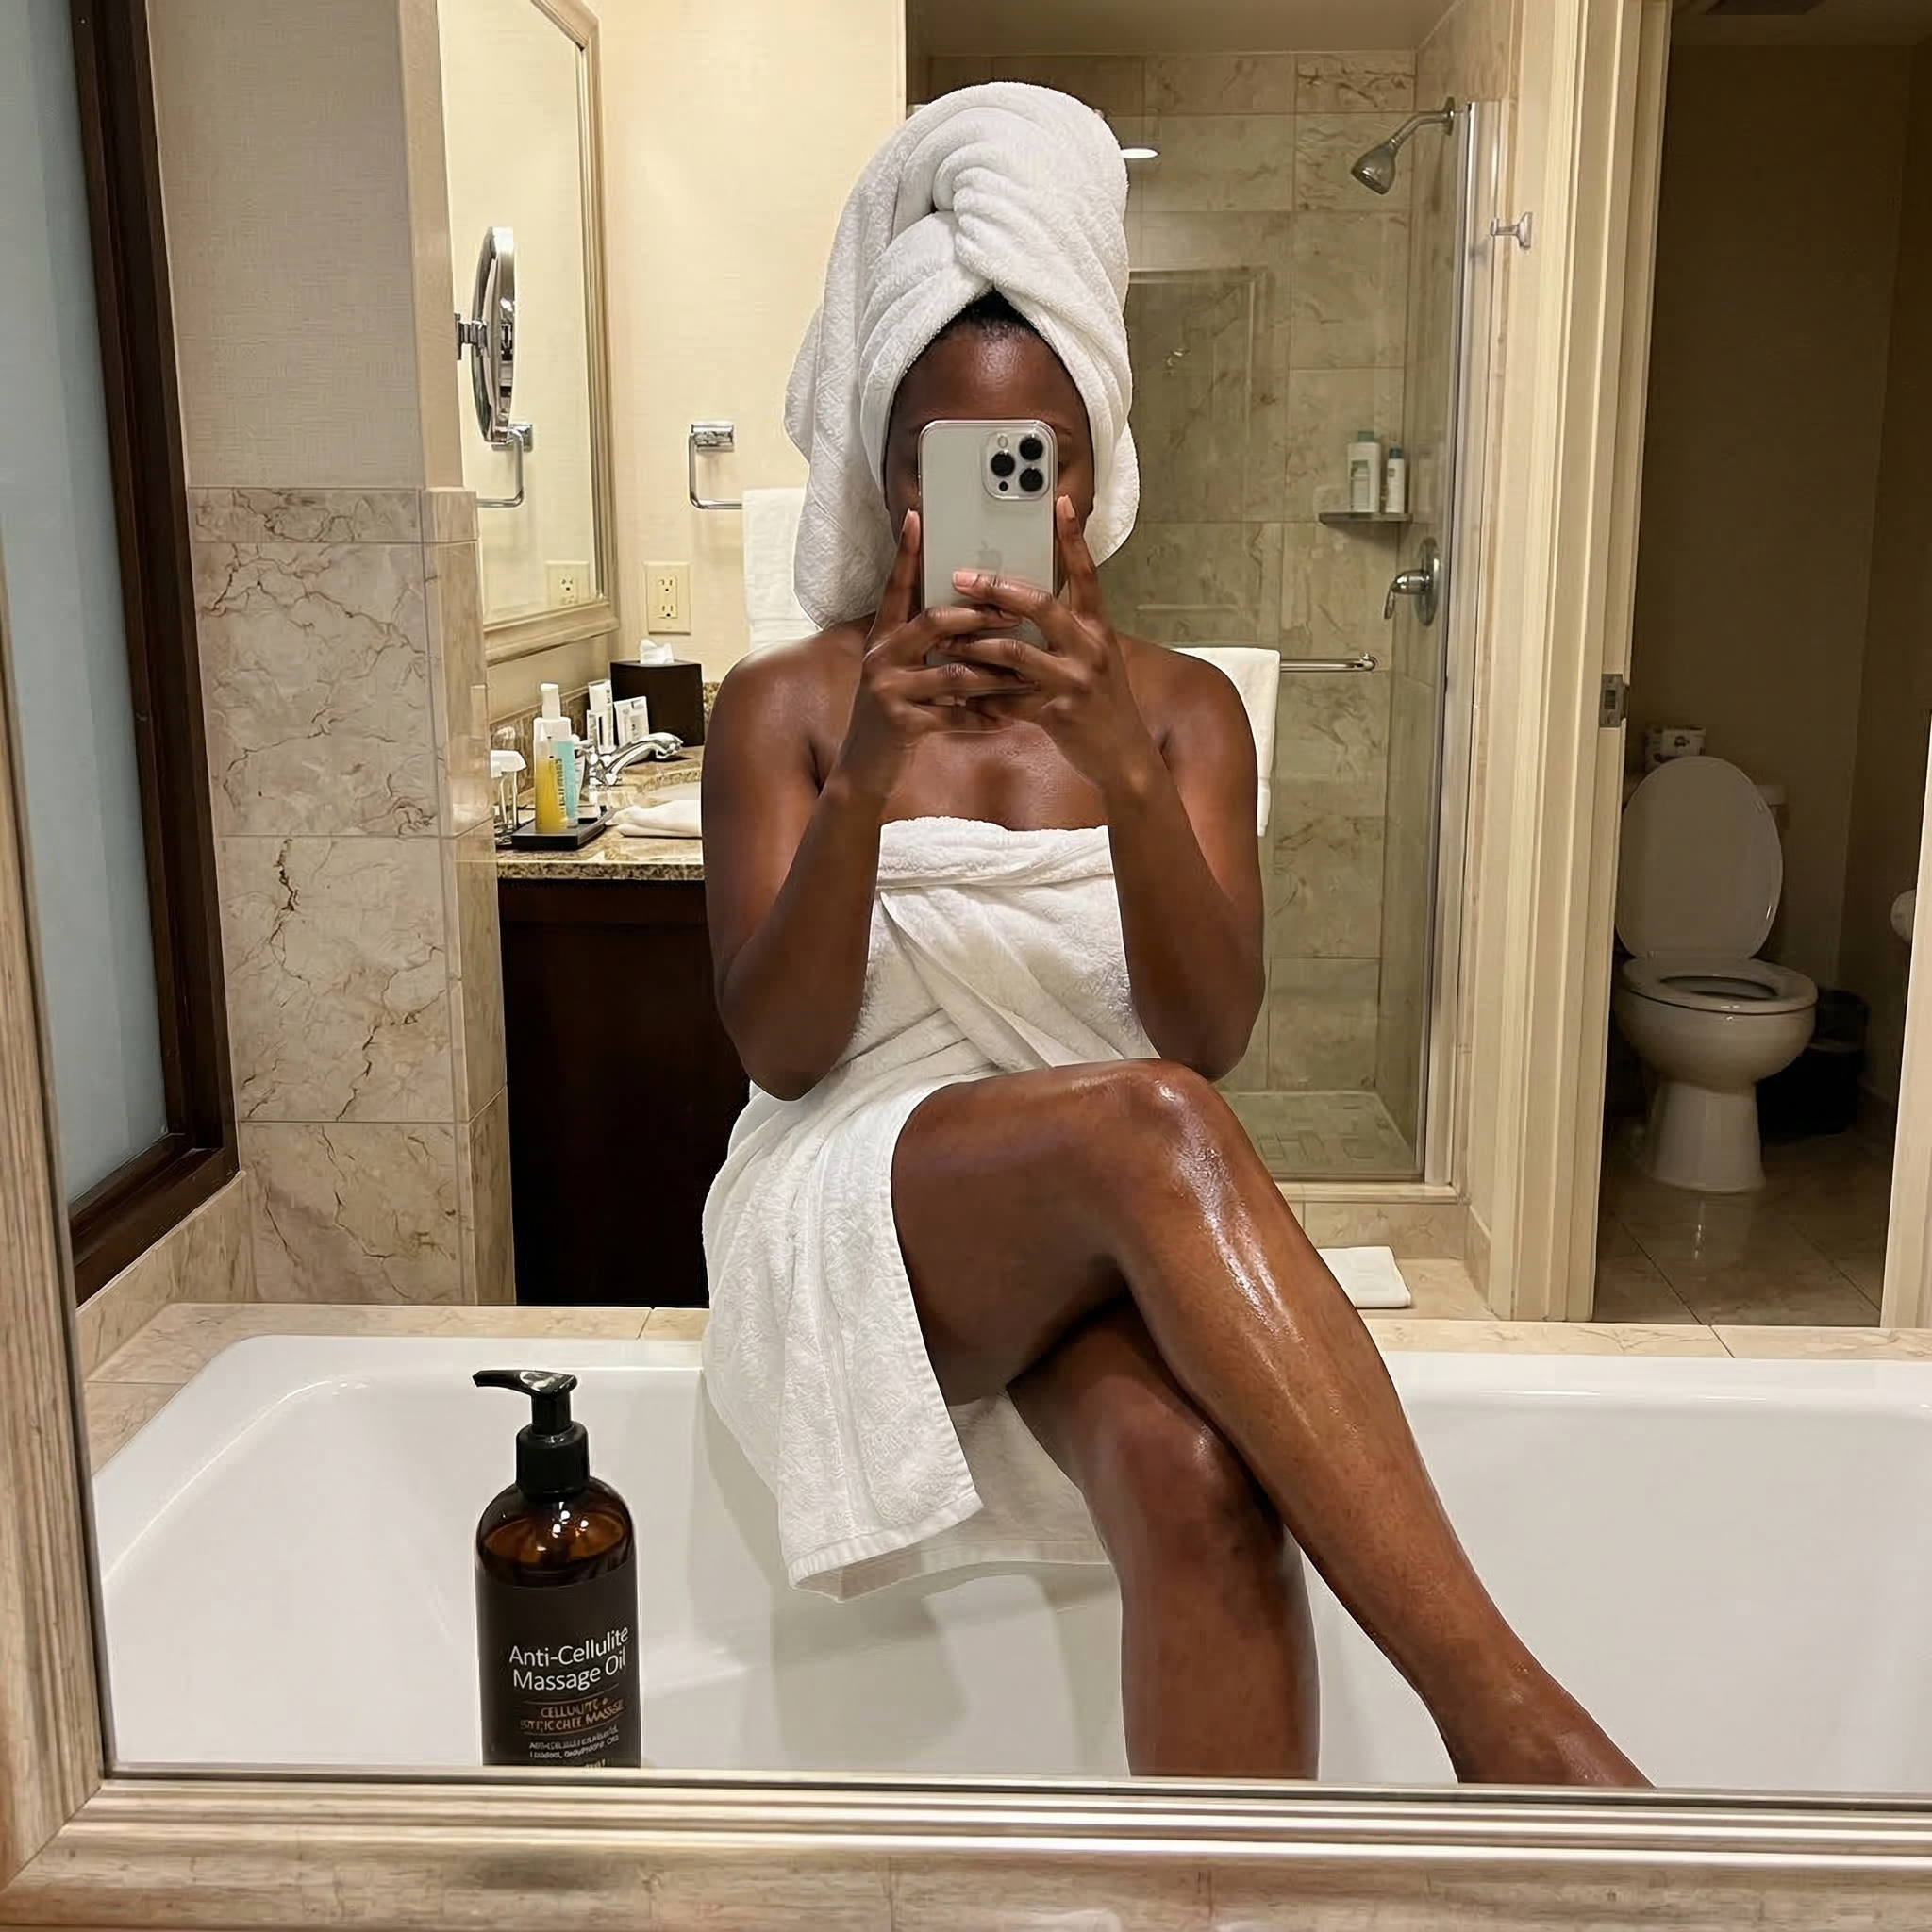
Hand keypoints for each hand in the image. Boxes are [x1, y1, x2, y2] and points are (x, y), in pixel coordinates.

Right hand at [833, 510, 1026, 803]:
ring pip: (952, 672)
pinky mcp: (899, 722)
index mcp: (883, 638)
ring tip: (1027, 673)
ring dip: (994, 674)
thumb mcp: (902, 674)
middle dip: (978, 616)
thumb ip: (925, 647)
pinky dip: (984, 717)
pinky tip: (1008, 718)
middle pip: (933, 622)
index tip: (919, 518)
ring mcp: (887, 689)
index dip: (906, 554)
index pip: (896, 588)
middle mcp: (880, 657)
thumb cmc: (894, 716)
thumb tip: (969, 620)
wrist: (863, 770)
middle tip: (1015, 612)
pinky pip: (953, 715)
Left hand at [943, 497, 1160, 796]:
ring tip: (947, 639)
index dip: (1073, 539)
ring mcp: (1074, 682)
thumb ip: (1069, 632)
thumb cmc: (1105, 706)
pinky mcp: (1058, 715)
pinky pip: (1010, 701)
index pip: (1086, 575)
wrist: (1125, 758)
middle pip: (1040, 606)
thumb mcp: (1097, 660)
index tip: (1061, 503)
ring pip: (1015, 654)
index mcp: (1098, 630)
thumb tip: (1028, 606)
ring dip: (976, 645)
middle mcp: (1090, 649)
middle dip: (997, 589)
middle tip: (962, 577)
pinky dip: (983, 698)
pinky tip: (961, 696)